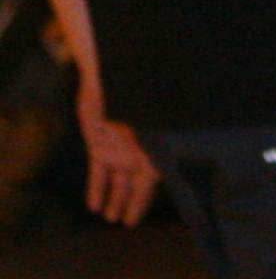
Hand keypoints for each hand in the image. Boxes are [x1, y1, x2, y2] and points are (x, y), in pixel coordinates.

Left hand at [80, 85, 157, 224]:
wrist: (110, 76)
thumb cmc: (135, 96)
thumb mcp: (147, 124)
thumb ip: (153, 147)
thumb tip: (158, 170)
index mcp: (153, 147)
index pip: (149, 182)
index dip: (141, 203)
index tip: (134, 222)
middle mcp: (137, 150)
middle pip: (134, 184)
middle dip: (129, 203)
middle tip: (123, 223)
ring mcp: (117, 148)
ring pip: (116, 180)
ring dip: (113, 199)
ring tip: (109, 217)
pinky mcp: (98, 144)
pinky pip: (97, 172)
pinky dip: (96, 188)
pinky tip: (93, 206)